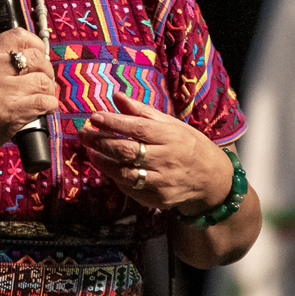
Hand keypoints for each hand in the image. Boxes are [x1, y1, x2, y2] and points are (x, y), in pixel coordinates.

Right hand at [0, 28, 58, 168]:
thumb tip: (32, 57)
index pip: (18, 36)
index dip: (36, 44)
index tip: (39, 54)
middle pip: (37, 58)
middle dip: (46, 70)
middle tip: (42, 81)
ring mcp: (3, 92)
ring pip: (44, 81)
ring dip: (48, 90)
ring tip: (42, 97)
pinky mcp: (12, 114)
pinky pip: (45, 102)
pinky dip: (50, 106)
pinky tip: (45, 109)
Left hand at [79, 95, 230, 216]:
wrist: (212, 179)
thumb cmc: (188, 145)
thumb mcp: (171, 124)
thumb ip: (142, 112)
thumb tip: (116, 96)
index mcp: (170, 137)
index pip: (137, 128)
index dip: (114, 122)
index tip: (94, 117)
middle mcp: (166, 160)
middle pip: (127, 151)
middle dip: (100, 142)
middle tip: (83, 134)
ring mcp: (162, 182)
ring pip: (125, 173)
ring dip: (103, 162)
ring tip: (89, 151)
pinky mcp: (158, 199)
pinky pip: (130, 189)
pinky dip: (116, 178)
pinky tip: (107, 168)